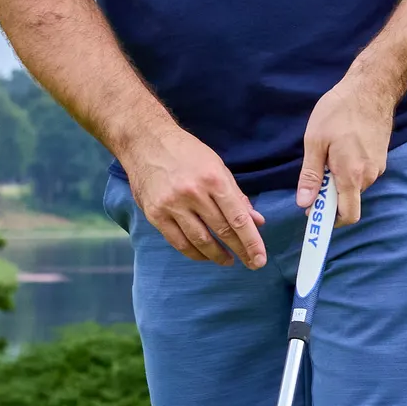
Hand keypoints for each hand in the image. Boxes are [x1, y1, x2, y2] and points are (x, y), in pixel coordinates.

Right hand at [121, 119, 264, 268]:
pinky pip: (177, 241)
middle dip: (239, 251)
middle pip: (221, 231)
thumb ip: (237, 196)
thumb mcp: (218, 167)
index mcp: (214, 179)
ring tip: (228, 261)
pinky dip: (193, 253)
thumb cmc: (187, 153)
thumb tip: (258, 221)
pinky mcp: (155, 214)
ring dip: (216, 255)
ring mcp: (172, 205)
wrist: (146, 142)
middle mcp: (193, 193)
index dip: (251, 241)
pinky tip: (204, 256)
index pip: (238, 218)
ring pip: (200, 240)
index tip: (260, 259)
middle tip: (251, 264)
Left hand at [299, 68, 401, 226]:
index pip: (347, 215)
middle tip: (315, 178)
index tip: (313, 216)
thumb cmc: (339, 111)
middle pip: (349, 201)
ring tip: (328, 156)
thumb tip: (305, 203)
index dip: (330, 221)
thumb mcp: (315, 141)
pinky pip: (362, 174)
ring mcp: (378, 167)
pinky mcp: (381, 158)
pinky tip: (341, 149)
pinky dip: (349, 171)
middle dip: (331, 197)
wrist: (372, 88)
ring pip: (355, 187)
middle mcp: (369, 176)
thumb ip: (310, 175)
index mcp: (352, 175)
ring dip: (340, 182)